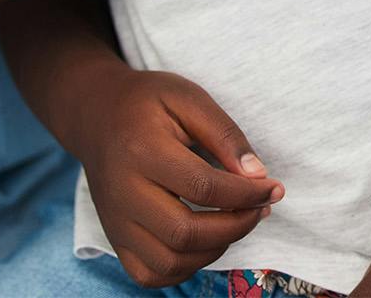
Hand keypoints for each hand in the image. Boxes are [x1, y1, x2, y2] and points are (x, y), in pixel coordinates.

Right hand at [73, 65, 282, 289]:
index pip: (203, 187)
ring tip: (239, 221)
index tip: (274, 187)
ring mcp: (115, 222)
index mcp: (143, 151)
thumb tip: (258, 175)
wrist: (96, 115)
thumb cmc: (148, 102)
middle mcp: (124, 195)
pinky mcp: (114, 238)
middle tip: (262, 208)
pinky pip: (149, 273)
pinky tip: (209, 241)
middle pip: (184, 233)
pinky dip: (186, 268)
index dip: (247, 193)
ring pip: (168, 261)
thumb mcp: (190, 98)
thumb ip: (225, 135)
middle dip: (236, 226)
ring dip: (215, 250)